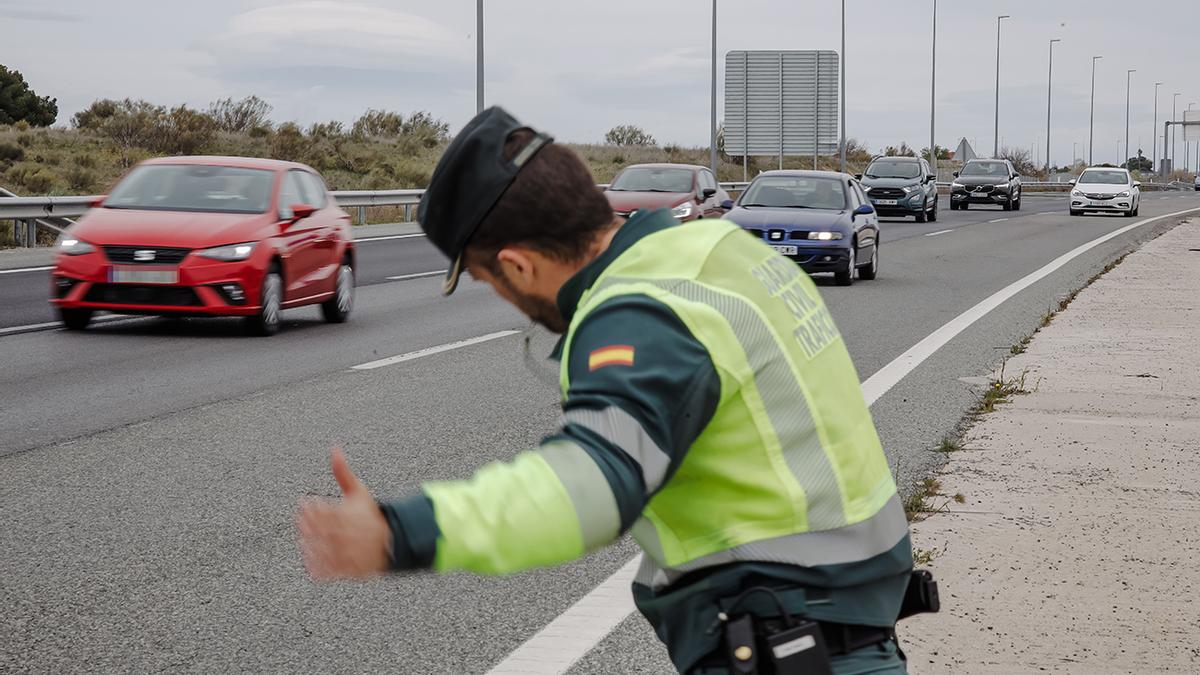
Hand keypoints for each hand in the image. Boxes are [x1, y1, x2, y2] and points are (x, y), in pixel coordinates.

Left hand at [298, 448, 391, 579]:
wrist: (393, 540)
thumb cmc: (371, 514)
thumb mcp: (358, 491)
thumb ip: (342, 472)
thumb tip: (334, 448)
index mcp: (348, 513)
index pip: (322, 510)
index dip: (310, 508)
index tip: (304, 504)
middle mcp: (346, 533)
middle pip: (319, 531)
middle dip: (307, 527)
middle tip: (301, 524)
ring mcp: (347, 552)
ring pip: (321, 551)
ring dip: (309, 547)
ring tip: (305, 543)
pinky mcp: (348, 567)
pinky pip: (327, 570)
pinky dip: (316, 568)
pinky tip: (310, 562)